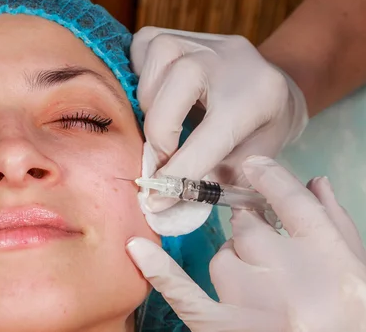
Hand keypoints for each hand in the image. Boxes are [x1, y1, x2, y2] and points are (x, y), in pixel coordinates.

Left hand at [127, 156, 365, 331]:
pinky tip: (137, 251)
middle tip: (269, 259)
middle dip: (253, 236)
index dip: (268, 179)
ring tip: (264, 292)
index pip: (290, 199)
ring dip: (235, 264)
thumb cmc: (349, 315)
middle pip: (247, 229)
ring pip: (223, 257)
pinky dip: (161, 273)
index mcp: (328, 252)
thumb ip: (336, 222)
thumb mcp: (356, 267)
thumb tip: (315, 181)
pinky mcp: (227, 326)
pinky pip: (187, 295)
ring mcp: (254, 296)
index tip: (254, 165)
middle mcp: (289, 269)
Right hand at [131, 27, 308, 220]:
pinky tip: (161, 94)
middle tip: (164, 160)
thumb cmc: (261, 127)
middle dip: (158, 143)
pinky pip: (136, 58)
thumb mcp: (250, 161)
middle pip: (164, 108)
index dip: (176, 177)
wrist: (270, 81)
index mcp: (253, 98)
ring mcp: (195, 41)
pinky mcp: (170, 32)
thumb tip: (164, 207)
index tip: (156, 201)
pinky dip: (139, 80)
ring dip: (149, 113)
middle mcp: (223, 61)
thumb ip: (212, 183)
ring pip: (146, 84)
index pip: (204, 144)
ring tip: (168, 124)